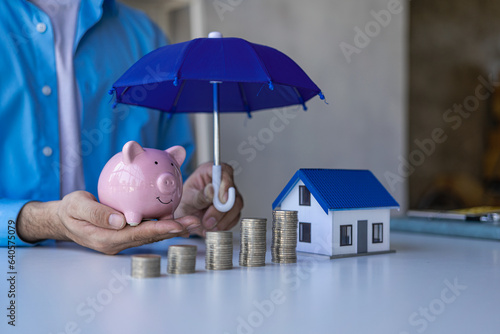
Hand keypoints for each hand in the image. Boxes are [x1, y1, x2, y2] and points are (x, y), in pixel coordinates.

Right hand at [16, 191, 199, 254]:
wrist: (62, 219)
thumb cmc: (69, 211)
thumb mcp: (76, 207)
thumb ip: (96, 214)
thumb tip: (120, 220)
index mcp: (107, 239)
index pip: (137, 234)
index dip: (158, 230)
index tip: (176, 225)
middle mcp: (118, 243)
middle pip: (149, 237)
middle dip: (173, 230)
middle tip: (193, 222)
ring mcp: (122, 240)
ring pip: (150, 234)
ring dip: (171, 228)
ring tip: (191, 221)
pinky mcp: (125, 234)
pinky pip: (146, 229)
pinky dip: (161, 223)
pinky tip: (175, 216)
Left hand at [175, 162, 243, 236]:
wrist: (185, 217)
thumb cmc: (184, 203)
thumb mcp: (188, 198)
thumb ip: (200, 195)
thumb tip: (212, 190)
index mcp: (210, 172)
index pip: (224, 171)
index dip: (226, 184)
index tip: (221, 199)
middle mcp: (222, 182)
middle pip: (232, 192)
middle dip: (221, 209)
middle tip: (208, 220)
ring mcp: (229, 196)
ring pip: (236, 205)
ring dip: (222, 219)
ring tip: (207, 225)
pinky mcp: (232, 209)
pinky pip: (234, 217)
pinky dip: (224, 224)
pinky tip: (213, 227)